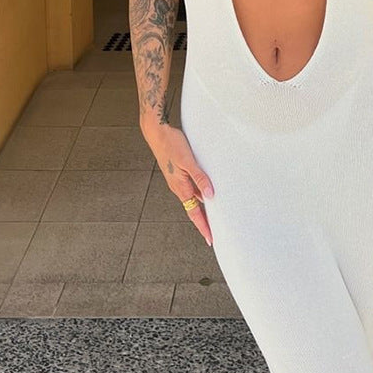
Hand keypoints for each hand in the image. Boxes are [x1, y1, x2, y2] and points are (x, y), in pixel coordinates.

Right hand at [143, 122, 215, 245]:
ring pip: (193, 199)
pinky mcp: (178, 173)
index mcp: (180, 187)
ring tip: (215, 216)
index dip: (203, 227)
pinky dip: (200, 193)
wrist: (157, 133)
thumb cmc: (171, 144)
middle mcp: (179, 187)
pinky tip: (207, 192)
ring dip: (203, 208)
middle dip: (204, 222)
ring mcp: (178, 181)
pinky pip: (192, 188)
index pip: (194, 213)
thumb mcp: (188, 161)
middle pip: (194, 209)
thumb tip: (210, 195)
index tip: (210, 239)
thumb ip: (200, 178)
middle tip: (214, 233)